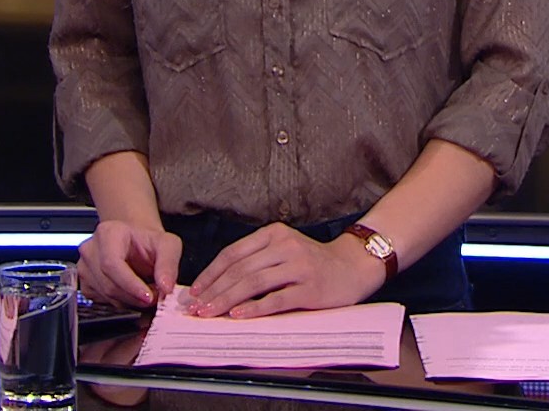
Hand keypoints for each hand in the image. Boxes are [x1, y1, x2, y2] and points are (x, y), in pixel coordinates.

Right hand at [78, 219, 181, 308]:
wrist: (136, 243)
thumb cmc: (148, 242)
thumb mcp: (167, 244)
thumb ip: (168, 263)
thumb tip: (166, 286)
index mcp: (108, 233)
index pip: (112, 264)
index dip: (130, 285)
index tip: (148, 296)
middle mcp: (91, 250)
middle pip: (109, 284)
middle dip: (135, 296)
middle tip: (155, 297)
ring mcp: (84, 268)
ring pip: (107, 296)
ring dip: (131, 301)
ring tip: (147, 292)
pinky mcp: (85, 284)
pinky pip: (103, 302)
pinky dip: (122, 303)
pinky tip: (133, 294)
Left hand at [186, 223, 386, 318]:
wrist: (353, 267)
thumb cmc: (313, 262)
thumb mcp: (285, 250)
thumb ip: (258, 260)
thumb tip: (219, 284)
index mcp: (274, 234)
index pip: (233, 253)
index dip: (211, 273)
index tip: (195, 291)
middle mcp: (285, 246)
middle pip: (240, 269)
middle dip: (214, 290)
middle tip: (197, 308)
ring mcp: (299, 266)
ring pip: (254, 283)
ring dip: (227, 300)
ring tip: (211, 313)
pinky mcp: (310, 287)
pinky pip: (276, 299)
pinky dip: (255, 308)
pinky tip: (239, 315)